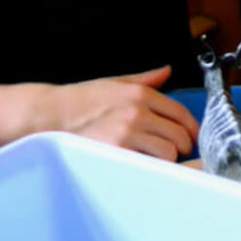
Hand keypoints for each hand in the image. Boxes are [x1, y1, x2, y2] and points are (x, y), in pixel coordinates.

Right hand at [39, 65, 197, 161]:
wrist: (48, 116)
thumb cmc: (80, 100)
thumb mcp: (114, 83)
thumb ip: (145, 79)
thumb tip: (166, 71)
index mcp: (140, 95)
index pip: (180, 113)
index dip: (191, 128)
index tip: (191, 137)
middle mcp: (137, 113)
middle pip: (179, 135)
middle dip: (181, 146)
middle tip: (175, 151)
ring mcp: (127, 134)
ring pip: (168, 153)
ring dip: (168, 160)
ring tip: (158, 160)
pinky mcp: (116, 153)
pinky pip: (148, 166)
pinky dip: (151, 169)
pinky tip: (144, 167)